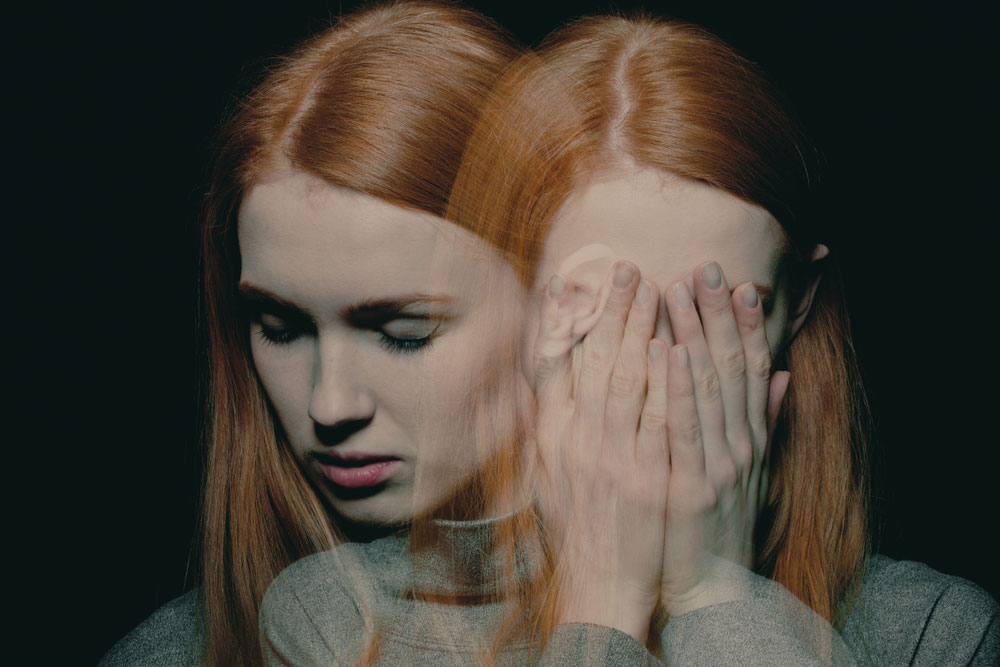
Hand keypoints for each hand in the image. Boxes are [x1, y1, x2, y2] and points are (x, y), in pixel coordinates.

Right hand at [532, 261, 668, 641]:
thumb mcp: (548, 473)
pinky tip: (673, 348)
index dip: (567, 321)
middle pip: (594, 363)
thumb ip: (544, 422)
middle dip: (612, 312)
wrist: (602, 586)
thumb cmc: (578, 527)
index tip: (575, 280)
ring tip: (655, 288)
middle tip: (628, 268)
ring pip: (625, 381)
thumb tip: (539, 374)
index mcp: (553, 439)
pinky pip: (658, 422)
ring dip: (640, 331)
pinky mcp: (649, 481)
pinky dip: (664, 383)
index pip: (556, 367)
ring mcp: (614, 462)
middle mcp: (578, 444)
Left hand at [658, 261, 789, 615]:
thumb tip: (781, 373)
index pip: (751, 370)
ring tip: (675, 289)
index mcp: (749, 439)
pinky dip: (675, 385)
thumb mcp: (748, 473)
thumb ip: (761, 421)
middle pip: (729, 366)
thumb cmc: (715, 524)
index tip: (737, 283)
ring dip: (692, 334)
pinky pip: (681, 425)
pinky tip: (663, 348)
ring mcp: (718, 464)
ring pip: (705, 385)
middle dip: (716, 314)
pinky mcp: (690, 486)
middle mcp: (740, 446)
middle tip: (703, 266)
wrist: (705, 587)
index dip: (746, 324)